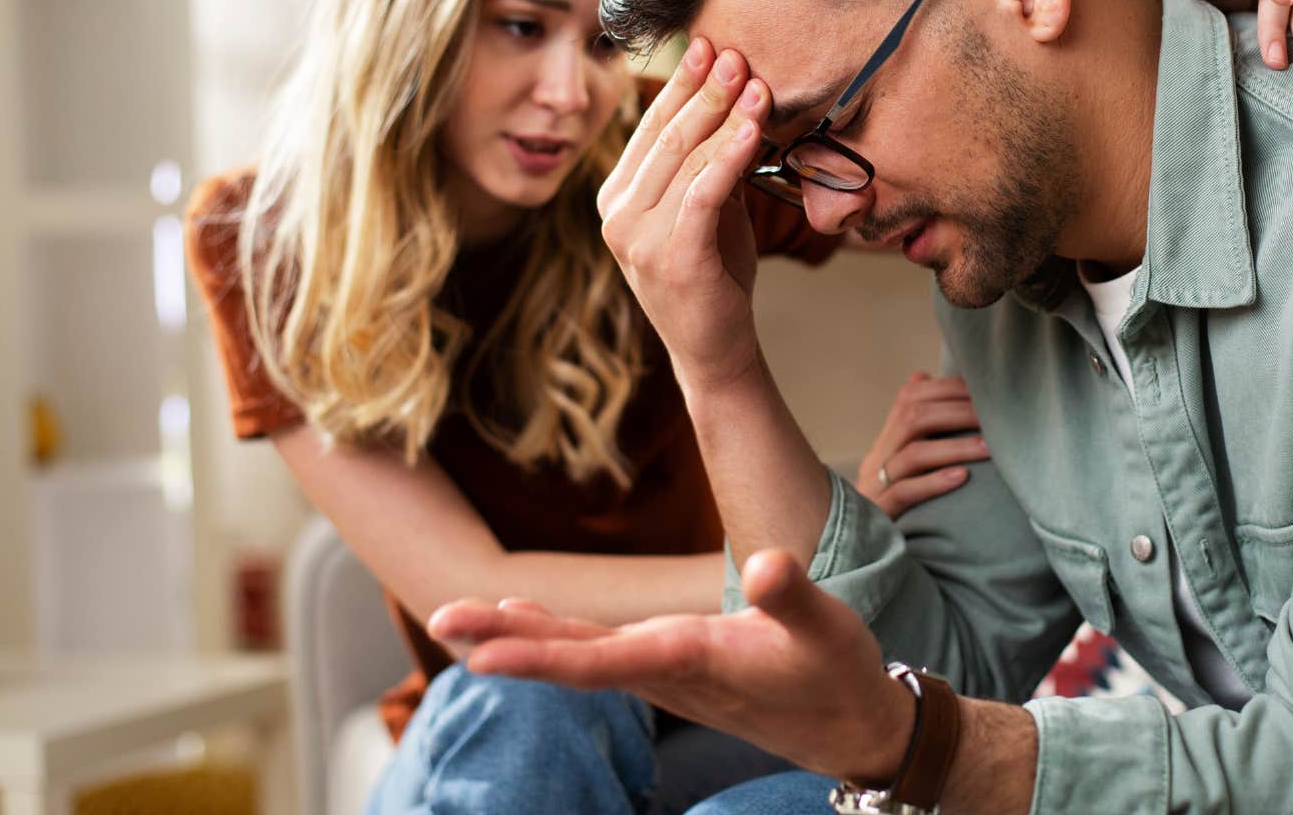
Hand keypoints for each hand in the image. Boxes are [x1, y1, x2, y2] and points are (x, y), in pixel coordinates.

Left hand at [431, 548, 918, 785]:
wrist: (853, 727)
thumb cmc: (838, 675)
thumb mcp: (828, 629)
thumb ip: (794, 597)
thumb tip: (769, 565)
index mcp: (692, 661)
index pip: (602, 662)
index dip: (540, 657)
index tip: (481, 655)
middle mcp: (665, 673)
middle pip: (571, 658)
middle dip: (504, 640)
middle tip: (439, 618)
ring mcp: (664, 674)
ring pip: (578, 655)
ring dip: (517, 637)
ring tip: (458, 618)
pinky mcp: (671, 669)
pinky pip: (596, 653)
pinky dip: (552, 635)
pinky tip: (522, 617)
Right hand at [598, 37, 770, 387]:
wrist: (715, 348)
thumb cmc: (714, 274)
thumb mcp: (707, 209)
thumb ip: (708, 163)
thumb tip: (734, 99)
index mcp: (616, 198)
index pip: (650, 129)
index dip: (680, 85)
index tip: (708, 43)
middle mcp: (616, 215)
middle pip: (666, 137)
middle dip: (704, 90)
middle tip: (735, 52)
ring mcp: (637, 238)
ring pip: (684, 160)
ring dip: (724, 116)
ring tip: (756, 83)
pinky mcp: (671, 257)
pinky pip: (702, 193)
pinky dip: (729, 156)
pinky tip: (752, 129)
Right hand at [856, 372, 989, 518]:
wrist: (855, 540)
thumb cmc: (893, 493)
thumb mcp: (901, 455)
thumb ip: (916, 421)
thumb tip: (923, 374)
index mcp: (888, 437)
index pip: (912, 397)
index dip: (948, 388)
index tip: (984, 390)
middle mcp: (879, 454)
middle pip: (913, 419)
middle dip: (958, 413)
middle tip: (995, 418)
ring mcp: (877, 483)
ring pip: (912, 455)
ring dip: (954, 448)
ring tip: (989, 448)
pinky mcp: (881, 512)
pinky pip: (905, 493)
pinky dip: (934, 482)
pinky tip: (962, 477)